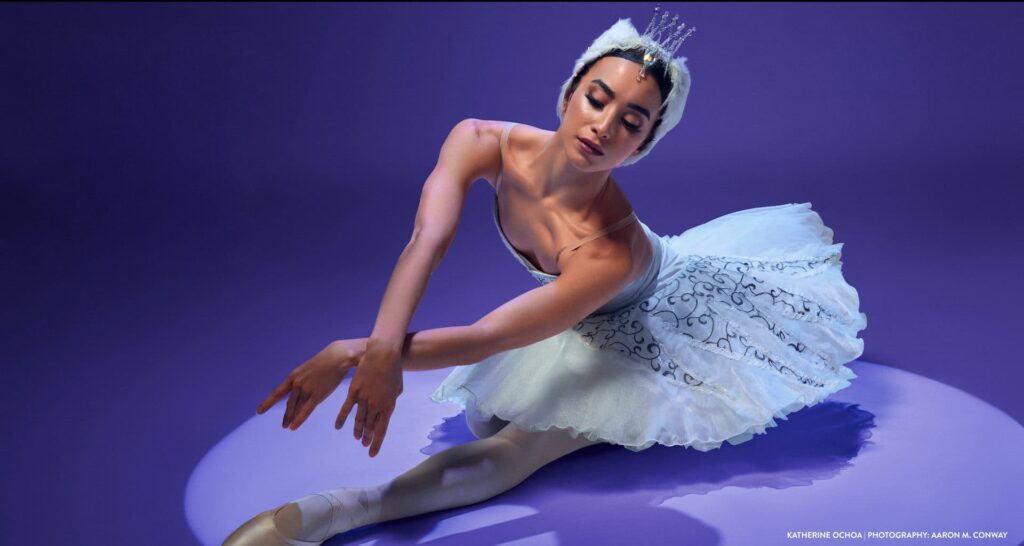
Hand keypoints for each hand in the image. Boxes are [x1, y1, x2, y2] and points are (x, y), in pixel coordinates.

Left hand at [256, 339, 364, 429]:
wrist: (337, 357)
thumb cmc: (324, 364)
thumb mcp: (308, 371)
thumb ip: (302, 383)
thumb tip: (299, 397)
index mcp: (293, 376)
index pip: (277, 393)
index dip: (267, 403)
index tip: (259, 411)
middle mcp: (297, 384)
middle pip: (289, 403)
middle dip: (286, 415)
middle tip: (283, 425)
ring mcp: (306, 389)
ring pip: (296, 408)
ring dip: (291, 418)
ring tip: (288, 426)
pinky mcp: (317, 394)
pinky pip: (306, 410)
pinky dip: (299, 419)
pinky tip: (293, 427)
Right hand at [335, 339, 403, 457]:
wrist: (383, 354)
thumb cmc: (394, 370)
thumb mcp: (397, 388)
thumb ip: (391, 400)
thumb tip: (384, 409)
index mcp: (388, 406)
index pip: (381, 430)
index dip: (376, 443)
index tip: (371, 453)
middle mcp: (375, 405)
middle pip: (370, 426)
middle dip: (367, 437)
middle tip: (364, 443)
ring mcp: (363, 398)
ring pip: (358, 419)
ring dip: (357, 430)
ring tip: (357, 438)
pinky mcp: (354, 391)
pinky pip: (346, 408)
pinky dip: (342, 418)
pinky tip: (339, 427)